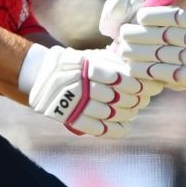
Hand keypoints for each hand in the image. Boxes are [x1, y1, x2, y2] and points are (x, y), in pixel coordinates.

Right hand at [21, 44, 145, 136]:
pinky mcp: (67, 117)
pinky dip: (112, 130)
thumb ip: (115, 63)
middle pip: (114, 97)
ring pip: (108, 114)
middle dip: (132, 101)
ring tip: (132, 112)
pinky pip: (95, 128)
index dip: (132, 85)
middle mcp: (78, 83)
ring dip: (125, 115)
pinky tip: (123, 127)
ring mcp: (72, 102)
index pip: (115, 78)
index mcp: (84, 65)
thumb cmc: (77, 65)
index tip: (141, 88)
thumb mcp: (92, 57)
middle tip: (140, 101)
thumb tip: (143, 74)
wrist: (42, 76)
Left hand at [99, 0, 185, 89]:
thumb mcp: (121, 13)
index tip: (138, 18)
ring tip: (124, 51)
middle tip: (123, 38)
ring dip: (143, 53)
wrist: (127, 57)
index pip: (178, 15)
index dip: (157, 15)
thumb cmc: (127, 32)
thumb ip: (120, 3)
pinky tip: (134, 67)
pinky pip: (178, 75)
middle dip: (143, 35)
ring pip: (173, 55)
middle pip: (172, 35)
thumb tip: (124, 1)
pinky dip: (154, 72)